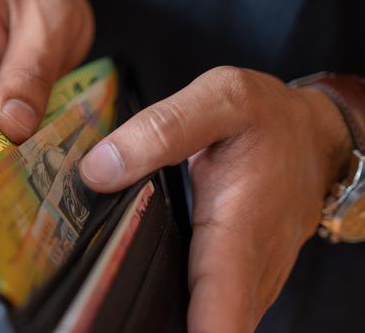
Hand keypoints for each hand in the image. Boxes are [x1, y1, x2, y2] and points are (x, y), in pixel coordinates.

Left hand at [79, 67, 351, 331]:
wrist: (312, 136)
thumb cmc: (268, 118)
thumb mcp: (219, 100)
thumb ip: (160, 131)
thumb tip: (97, 170)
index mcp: (239, 225)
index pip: (220, 310)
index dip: (195, 332)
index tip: (143, 330)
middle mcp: (252, 264)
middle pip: (212, 327)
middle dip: (164, 325)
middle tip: (107, 320)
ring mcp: (255, 277)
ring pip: (216, 323)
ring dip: (175, 322)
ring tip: (119, 314)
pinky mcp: (250, 278)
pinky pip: (221, 309)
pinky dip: (192, 311)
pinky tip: (154, 302)